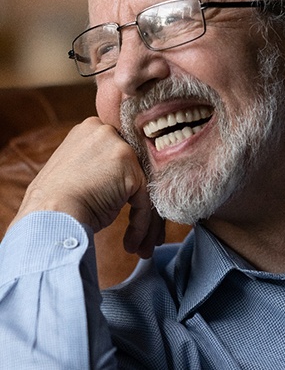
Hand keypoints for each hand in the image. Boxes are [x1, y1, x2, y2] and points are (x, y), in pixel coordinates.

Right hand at [11, 117, 163, 257]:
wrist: (48, 217)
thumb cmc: (55, 204)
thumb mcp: (77, 172)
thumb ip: (100, 167)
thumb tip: (119, 182)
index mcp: (91, 130)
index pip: (121, 155)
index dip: (126, 184)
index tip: (130, 208)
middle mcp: (107, 132)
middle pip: (137, 169)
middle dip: (142, 203)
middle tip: (146, 232)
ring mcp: (120, 148)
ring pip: (144, 186)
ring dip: (145, 220)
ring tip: (143, 246)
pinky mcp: (130, 170)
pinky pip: (145, 200)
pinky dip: (142, 224)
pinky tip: (132, 243)